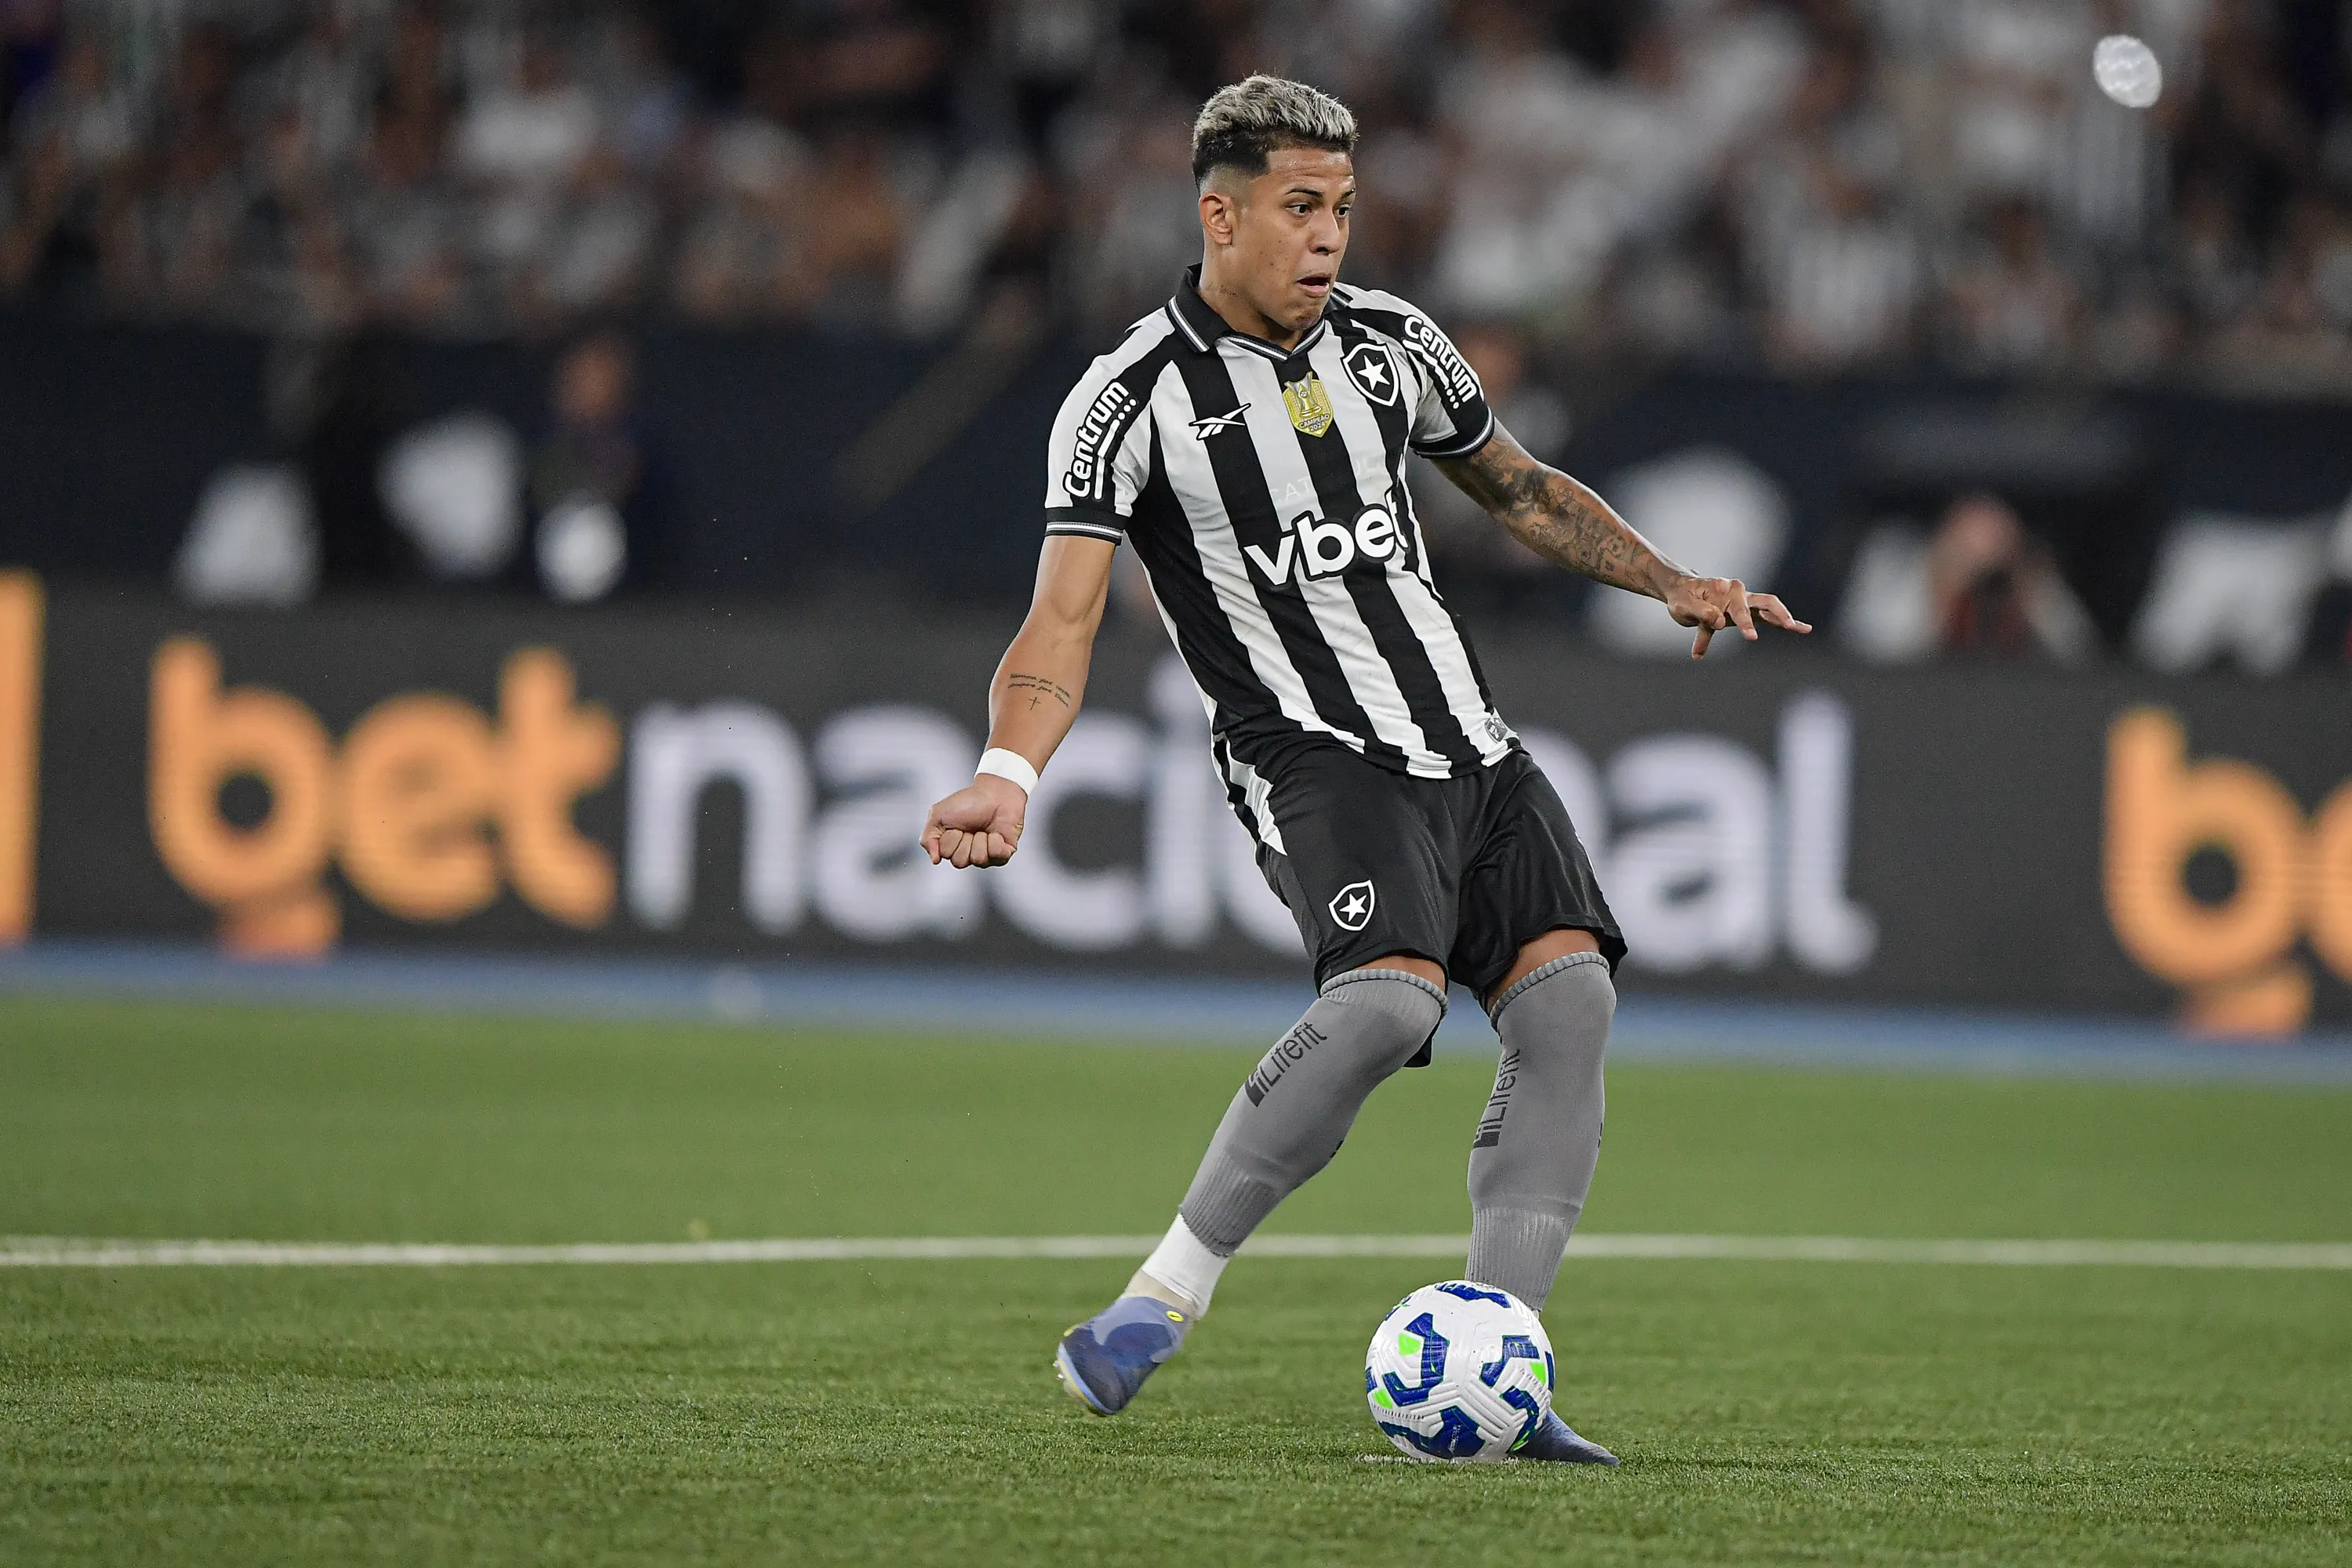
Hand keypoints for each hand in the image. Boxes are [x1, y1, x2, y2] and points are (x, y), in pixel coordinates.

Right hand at [921, 774, 1028, 867]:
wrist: (995, 793)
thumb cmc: (968, 802)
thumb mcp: (938, 815)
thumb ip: (928, 839)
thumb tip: (935, 860)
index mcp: (952, 847)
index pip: (946, 854)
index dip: (951, 838)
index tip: (956, 825)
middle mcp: (968, 854)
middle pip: (960, 861)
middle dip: (965, 840)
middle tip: (970, 827)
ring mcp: (987, 856)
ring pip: (978, 859)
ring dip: (980, 839)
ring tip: (984, 828)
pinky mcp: (1004, 853)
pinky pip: (998, 855)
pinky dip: (996, 841)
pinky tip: (996, 832)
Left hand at [1661, 574, 1812, 658]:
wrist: (1682, 592)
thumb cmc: (1682, 599)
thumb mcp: (1684, 606)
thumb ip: (1701, 614)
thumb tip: (1719, 622)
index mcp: (1724, 589)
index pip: (1739, 608)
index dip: (1745, 623)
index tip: (1751, 637)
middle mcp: (1739, 594)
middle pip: (1765, 602)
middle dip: (1777, 614)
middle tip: (1788, 626)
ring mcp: (1745, 602)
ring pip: (1771, 608)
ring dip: (1786, 618)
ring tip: (1804, 629)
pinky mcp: (1747, 611)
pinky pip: (1768, 617)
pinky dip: (1783, 622)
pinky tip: (1800, 628)